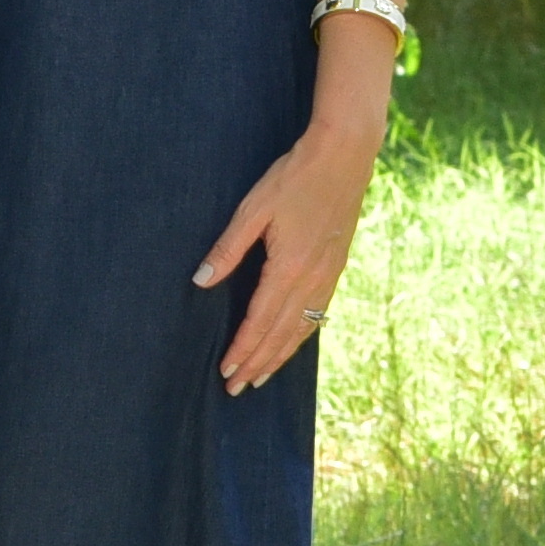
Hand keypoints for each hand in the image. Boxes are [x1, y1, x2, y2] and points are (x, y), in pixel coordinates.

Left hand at [194, 116, 376, 391]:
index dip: (243, 349)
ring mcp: (329, 274)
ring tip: (261, 377)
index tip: (226, 371)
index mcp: (289, 267)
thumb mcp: (253, 208)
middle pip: (282, 333)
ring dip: (280, 355)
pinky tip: (293, 342)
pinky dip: (302, 335)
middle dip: (258, 363)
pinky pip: (318, 312)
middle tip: (237, 388)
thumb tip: (200, 281)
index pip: (260, 321)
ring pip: (303, 328)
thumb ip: (228, 248)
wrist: (345, 157)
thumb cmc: (294, 178)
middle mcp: (313, 278)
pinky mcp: (337, 267)